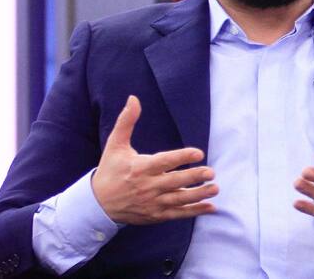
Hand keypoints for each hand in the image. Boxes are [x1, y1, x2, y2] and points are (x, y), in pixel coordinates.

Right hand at [91, 95, 217, 223]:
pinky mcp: (155, 215)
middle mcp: (148, 186)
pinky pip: (177, 214)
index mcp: (141, 167)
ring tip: (215, 189)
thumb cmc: (110, 170)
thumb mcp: (115, 144)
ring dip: (198, 195)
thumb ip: (126, 121)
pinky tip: (210, 207)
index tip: (198, 153)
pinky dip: (194, 211)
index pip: (165, 161)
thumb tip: (134, 98)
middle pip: (175, 182)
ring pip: (179, 199)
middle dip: (194, 177)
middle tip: (211, 172)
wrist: (98, 204)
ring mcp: (152, 202)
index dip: (182, 157)